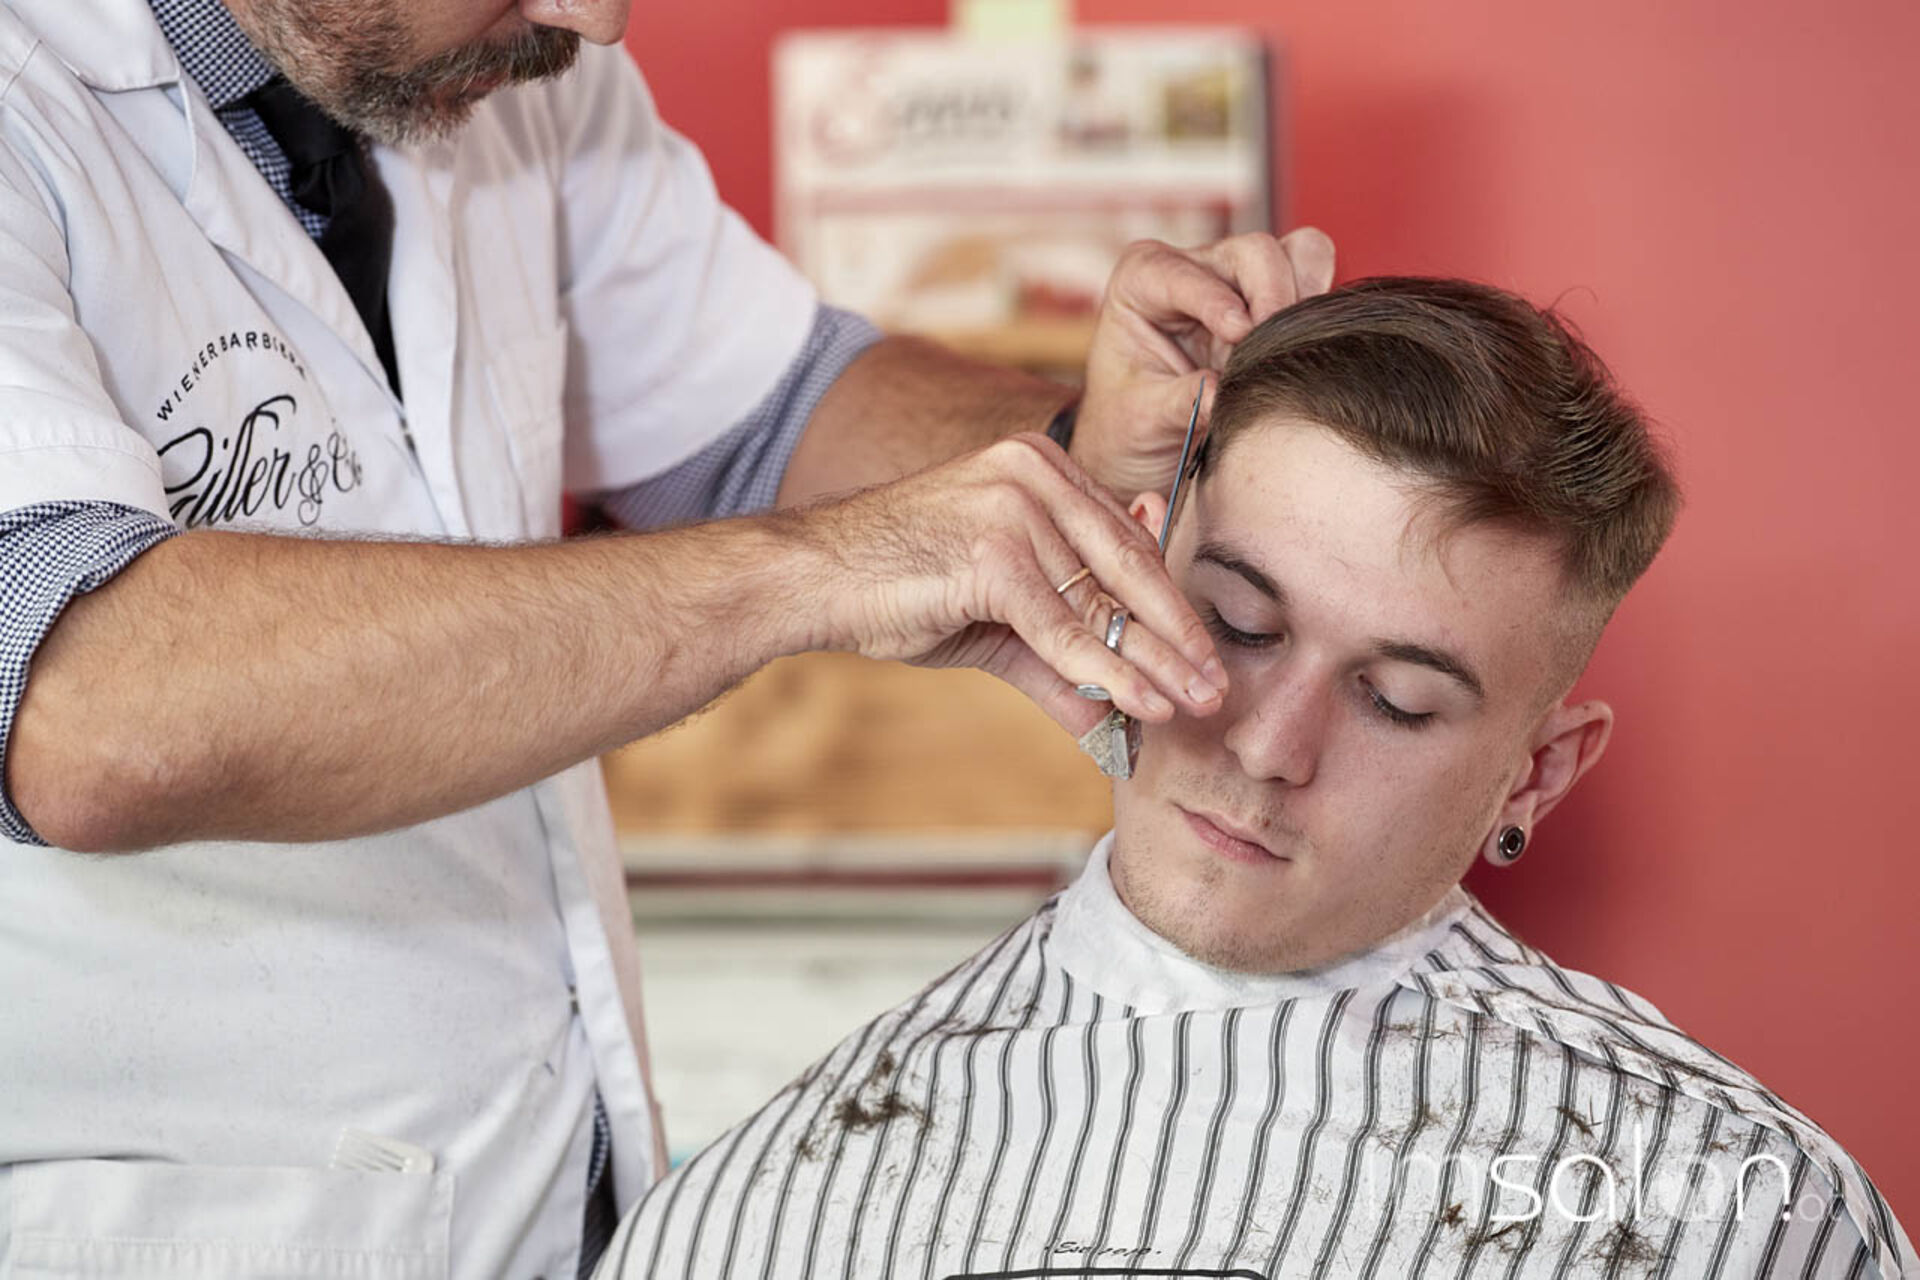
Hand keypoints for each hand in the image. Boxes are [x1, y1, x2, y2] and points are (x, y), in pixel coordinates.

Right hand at [798, 433, 1226, 736]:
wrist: (809, 578)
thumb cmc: (893, 590)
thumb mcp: (992, 620)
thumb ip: (1056, 659)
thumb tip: (1111, 720)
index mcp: (1039, 467)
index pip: (1124, 539)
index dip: (1168, 601)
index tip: (1202, 653)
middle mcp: (1034, 471)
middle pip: (1129, 563)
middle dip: (1177, 633)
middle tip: (1218, 687)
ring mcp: (1013, 506)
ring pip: (1102, 598)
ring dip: (1154, 660)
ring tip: (1194, 705)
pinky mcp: (992, 550)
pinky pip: (1061, 626)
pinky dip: (1105, 671)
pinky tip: (1140, 704)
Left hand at [1073, 227, 1336, 497]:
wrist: (1146, 445)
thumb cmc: (1129, 424)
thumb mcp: (1142, 419)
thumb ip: (1181, 401)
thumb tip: (1223, 394)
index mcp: (1143, 280)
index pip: (1185, 274)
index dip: (1218, 300)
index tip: (1240, 332)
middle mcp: (1194, 267)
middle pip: (1254, 251)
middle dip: (1273, 293)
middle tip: (1280, 345)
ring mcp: (1239, 280)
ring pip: (1298, 253)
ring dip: (1304, 297)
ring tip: (1295, 348)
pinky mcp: (1274, 301)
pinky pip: (1315, 282)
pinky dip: (1319, 311)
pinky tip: (1305, 351)